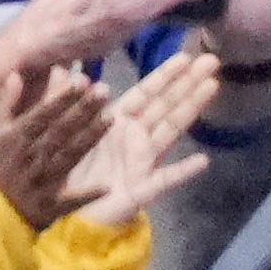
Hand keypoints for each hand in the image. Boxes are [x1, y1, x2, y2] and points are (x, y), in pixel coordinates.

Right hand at [0, 45, 99, 222]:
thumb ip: (2, 102)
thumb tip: (15, 74)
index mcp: (16, 138)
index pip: (43, 114)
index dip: (62, 98)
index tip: (81, 82)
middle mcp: (32, 156)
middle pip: (62, 130)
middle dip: (84, 110)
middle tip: (105, 91)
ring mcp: (42, 180)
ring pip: (71, 156)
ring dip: (91, 138)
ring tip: (111, 119)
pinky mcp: (48, 204)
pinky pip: (70, 200)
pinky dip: (87, 196)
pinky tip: (107, 188)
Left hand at [57, 47, 223, 229]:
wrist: (67, 213)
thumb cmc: (67, 172)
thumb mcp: (58, 130)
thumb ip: (61, 99)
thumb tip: (61, 67)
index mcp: (117, 122)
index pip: (147, 93)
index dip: (166, 74)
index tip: (185, 56)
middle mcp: (136, 137)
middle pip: (167, 105)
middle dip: (189, 82)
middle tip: (212, 60)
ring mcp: (144, 162)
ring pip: (171, 130)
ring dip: (191, 109)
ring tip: (212, 87)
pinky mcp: (143, 188)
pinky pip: (166, 179)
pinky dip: (183, 170)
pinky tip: (202, 161)